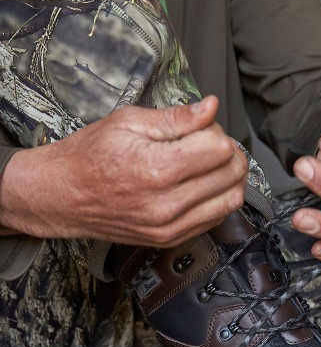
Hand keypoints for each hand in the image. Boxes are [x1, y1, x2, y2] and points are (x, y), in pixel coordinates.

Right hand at [0, 95, 247, 246]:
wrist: (63, 195)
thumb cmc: (90, 155)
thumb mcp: (128, 122)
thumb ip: (177, 117)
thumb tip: (211, 107)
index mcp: (157, 169)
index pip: (220, 149)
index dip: (216, 132)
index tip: (201, 128)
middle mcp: (168, 203)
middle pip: (231, 174)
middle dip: (228, 153)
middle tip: (208, 143)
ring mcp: (172, 226)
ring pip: (231, 200)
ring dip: (230, 178)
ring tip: (210, 164)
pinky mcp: (172, 239)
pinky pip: (216, 219)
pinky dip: (218, 199)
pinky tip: (201, 185)